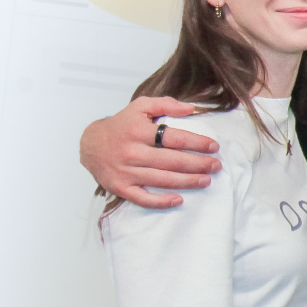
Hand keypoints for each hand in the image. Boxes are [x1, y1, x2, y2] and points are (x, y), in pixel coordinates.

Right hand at [81, 96, 218, 208]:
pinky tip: (179, 200)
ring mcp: (126, 172)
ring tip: (206, 180)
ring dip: (187, 182)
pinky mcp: (121, 188)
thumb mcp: (139, 107)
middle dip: (198, 164)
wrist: (90, 145)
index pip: (173, 137)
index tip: (213, 146)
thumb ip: (165, 104)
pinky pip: (143, 199)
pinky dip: (162, 202)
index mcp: (138, 131)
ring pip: (162, 180)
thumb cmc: (120, 125)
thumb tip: (191, 109)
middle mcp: (132, 152)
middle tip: (216, 166)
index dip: (196, 142)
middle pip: (171, 161)